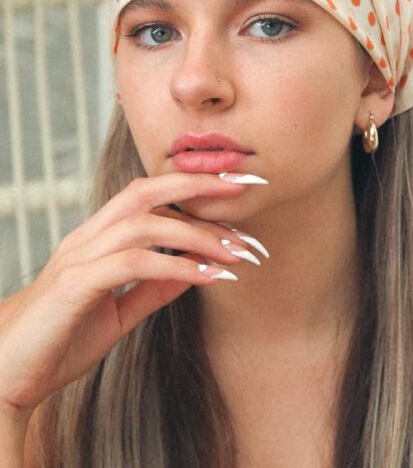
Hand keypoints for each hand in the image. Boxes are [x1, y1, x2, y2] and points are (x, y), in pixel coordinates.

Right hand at [0, 172, 262, 419]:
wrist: (6, 375)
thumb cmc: (60, 340)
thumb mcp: (119, 312)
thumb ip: (153, 289)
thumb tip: (193, 271)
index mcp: (97, 240)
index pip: (147, 197)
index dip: (189, 189)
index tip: (231, 191)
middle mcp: (88, 238)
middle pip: (145, 191)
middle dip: (196, 185)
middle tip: (242, 187)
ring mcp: (79, 258)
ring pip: (145, 224)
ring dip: (196, 234)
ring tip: (236, 252)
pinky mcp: (74, 285)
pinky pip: (133, 264)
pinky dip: (175, 266)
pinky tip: (207, 277)